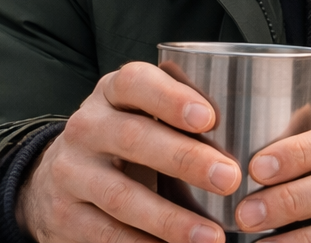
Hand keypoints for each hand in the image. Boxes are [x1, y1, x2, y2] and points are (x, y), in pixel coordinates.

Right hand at [16, 61, 240, 242]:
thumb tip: (252, 130)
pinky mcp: (64, 218)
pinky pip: (106, 236)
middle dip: (185, 160)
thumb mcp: (143, 110)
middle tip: (230, 179)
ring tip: (211, 237)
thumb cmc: (127, 133)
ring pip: (121, 197)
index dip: (171, 99)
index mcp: (111, 91)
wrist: (59, 174)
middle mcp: (86, 127)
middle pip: (134, 139)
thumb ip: (181, 111)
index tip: (209, 118)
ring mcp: (71, 173)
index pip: (136, 83)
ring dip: (170, 220)